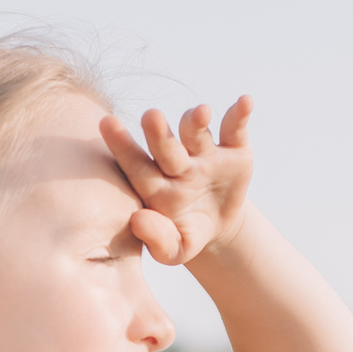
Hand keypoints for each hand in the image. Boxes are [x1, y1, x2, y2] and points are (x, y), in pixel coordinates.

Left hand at [99, 97, 255, 265]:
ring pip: (196, 133)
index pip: (136, 166)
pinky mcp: (234, 149)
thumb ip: (157, 240)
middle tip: (151, 116)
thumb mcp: (176, 249)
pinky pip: (235, 128)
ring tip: (201, 113)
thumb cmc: (186, 235)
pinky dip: (240, 114)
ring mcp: (204, 153)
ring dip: (197, 121)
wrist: (219, 226)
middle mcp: (177, 163)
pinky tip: (246, 102)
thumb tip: (137, 220)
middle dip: (159, 133)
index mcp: (155, 185)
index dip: (123, 145)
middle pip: (166, 147)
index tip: (106, 123)